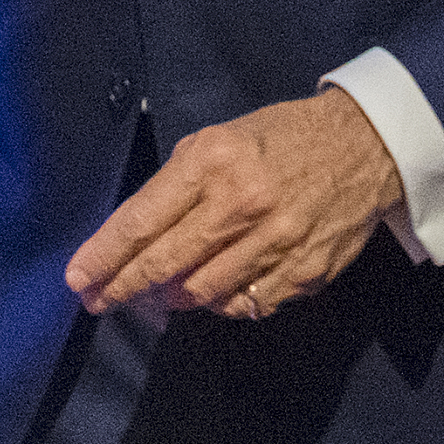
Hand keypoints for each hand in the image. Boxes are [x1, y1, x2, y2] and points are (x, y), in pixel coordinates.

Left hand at [62, 87, 402, 317]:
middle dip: (122, 287)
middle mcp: (241, 204)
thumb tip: (135, 238)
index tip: (77, 279)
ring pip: (201, 293)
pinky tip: (211, 293)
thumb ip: (177, 185)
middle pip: (164, 264)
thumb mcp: (220, 139)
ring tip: (156, 295)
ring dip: (170, 299)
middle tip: (98, 301)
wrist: (366, 145)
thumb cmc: (280, 138)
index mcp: (213, 162)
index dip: (103, 256)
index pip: (141, 221)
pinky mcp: (304, 271)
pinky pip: (246, 305)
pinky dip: (221, 304)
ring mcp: (275, 242)